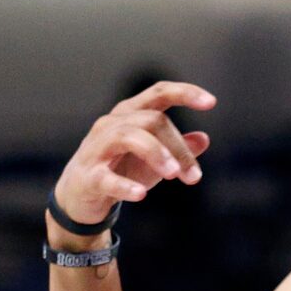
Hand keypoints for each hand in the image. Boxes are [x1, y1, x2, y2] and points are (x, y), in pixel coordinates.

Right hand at [49, 80, 215, 238]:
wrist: (79, 197)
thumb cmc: (120, 169)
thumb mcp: (154, 160)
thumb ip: (178, 148)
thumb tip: (204, 139)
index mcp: (130, 115)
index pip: (159, 93)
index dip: (185, 93)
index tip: (211, 103)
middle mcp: (112, 124)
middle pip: (152, 121)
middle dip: (178, 147)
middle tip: (194, 176)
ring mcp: (96, 148)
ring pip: (128, 137)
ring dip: (156, 153)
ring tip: (174, 175)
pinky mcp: (87, 177)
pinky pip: (105, 177)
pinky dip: (124, 186)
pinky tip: (141, 195)